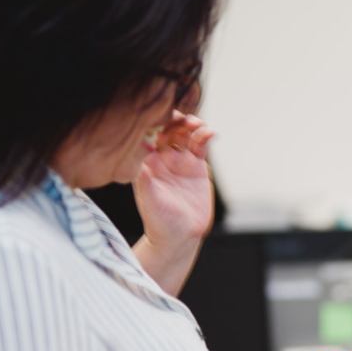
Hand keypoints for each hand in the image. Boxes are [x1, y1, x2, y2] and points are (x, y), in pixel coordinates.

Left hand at [131, 112, 216, 294]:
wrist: (179, 238)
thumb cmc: (159, 220)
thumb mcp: (148, 195)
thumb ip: (144, 172)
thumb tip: (140, 146)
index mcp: (145, 160)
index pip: (149, 132)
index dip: (156, 120)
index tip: (162, 113)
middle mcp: (162, 157)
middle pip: (168, 129)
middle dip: (175, 119)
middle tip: (183, 117)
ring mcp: (180, 161)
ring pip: (185, 134)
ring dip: (191, 125)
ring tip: (197, 124)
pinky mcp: (197, 168)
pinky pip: (201, 146)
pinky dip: (206, 137)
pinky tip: (211, 133)